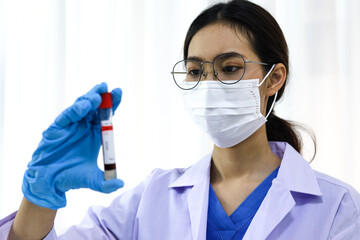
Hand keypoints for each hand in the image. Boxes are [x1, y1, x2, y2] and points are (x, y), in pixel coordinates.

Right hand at [22, 82, 123, 209]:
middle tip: (109, 88)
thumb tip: (121, 184)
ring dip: (89, 100)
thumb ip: (106, 183)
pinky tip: (84, 106)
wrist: (49, 182)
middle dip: (102, 96)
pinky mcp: (57, 128)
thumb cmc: (71, 177)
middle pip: (94, 107)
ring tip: (97, 97)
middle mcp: (83, 127)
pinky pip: (67, 116)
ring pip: (80, 107)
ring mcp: (70, 126)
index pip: (106, 116)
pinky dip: (75, 110)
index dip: (113, 104)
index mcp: (95, 134)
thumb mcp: (92, 180)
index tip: (119, 93)